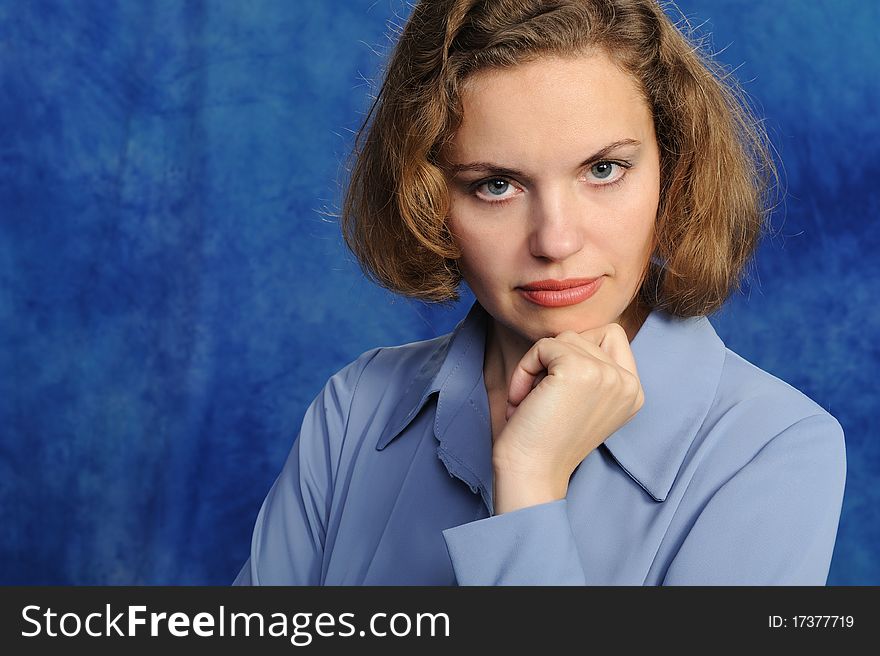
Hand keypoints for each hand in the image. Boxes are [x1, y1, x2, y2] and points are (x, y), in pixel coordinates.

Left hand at [492, 322, 644, 512]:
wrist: (531, 473)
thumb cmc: (546, 440)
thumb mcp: (583, 400)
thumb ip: (592, 368)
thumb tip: (574, 334)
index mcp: (634, 391)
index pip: (610, 335)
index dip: (575, 352)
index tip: (559, 392)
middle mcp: (628, 383)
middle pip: (583, 336)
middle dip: (553, 361)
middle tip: (541, 398)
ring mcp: (607, 375)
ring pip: (562, 339)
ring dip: (536, 366)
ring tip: (531, 402)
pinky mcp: (578, 370)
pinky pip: (542, 346)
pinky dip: (524, 369)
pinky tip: (522, 401)